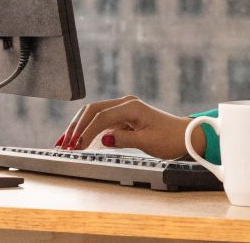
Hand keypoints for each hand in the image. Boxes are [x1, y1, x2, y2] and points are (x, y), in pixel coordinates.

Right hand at [55, 94, 205, 159]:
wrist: (185, 136)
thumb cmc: (170, 138)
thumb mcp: (147, 142)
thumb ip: (124, 139)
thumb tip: (104, 139)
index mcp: (131, 106)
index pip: (101, 117)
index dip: (86, 132)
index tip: (76, 146)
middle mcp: (125, 103)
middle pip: (92, 110)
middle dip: (76, 127)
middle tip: (64, 144)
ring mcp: (124, 109)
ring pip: (94, 114)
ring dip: (79, 128)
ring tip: (65, 143)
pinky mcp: (123, 117)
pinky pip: (101, 121)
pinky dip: (89, 130)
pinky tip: (78, 140)